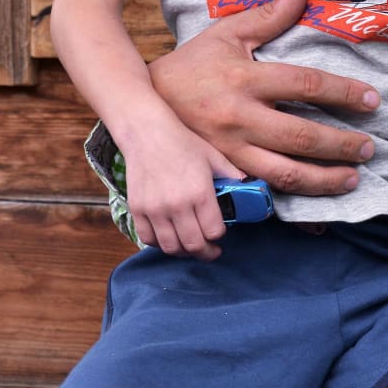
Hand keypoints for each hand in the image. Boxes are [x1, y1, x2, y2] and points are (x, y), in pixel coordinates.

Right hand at [124, 119, 239, 259]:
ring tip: (190, 247)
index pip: (214, 231)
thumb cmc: (184, 144)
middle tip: (210, 251)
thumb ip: (232, 177)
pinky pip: (148, 239)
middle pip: (194, 245)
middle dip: (205, 252)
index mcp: (200, 193)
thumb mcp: (215, 158)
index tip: (221, 234)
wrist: (148, 134)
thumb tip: (249, 189)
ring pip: (171, 247)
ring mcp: (155, 209)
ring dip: (183, 252)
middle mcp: (177, 205)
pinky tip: (169, 237)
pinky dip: (159, 243)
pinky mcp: (137, 210)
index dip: (220, 236)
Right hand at [149, 0, 380, 194]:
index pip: (306, 85)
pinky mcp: (222, 174)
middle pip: (300, 137)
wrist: (144, 101)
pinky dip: (292, 201)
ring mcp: (230, 151)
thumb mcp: (227, 34)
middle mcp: (240, 118)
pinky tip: (317, 203)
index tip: (372, 100)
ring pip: (284, 174)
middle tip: (369, 148)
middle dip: (341, 146)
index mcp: (245, 79)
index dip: (343, 93)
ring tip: (352, 178)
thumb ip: (268, 16)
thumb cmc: (193, 64)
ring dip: (323, 180)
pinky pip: (262, 192)